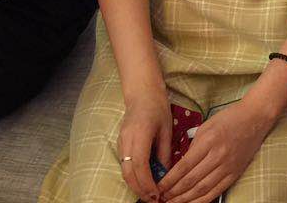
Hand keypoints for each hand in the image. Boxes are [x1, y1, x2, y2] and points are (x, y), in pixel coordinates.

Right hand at [117, 88, 171, 202]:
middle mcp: (127, 140)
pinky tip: (143, 181)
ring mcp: (121, 142)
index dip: (147, 183)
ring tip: (149, 194)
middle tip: (153, 200)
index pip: (141, 165)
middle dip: (140, 190)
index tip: (157, 194)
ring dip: (135, 185)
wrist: (142, 94)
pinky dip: (133, 176)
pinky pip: (124, 165)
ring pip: (124, 171)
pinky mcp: (120, 144)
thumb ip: (165, 153)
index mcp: (140, 134)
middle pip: (129, 173)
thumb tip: (166, 175)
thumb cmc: (158, 108)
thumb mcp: (166, 130)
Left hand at [158, 100, 276, 202]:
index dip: (169, 180)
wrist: (255, 118)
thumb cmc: (229, 118)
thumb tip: (180, 165)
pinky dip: (201, 200)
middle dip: (173, 192)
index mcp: (209, 141)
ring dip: (184, 199)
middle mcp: (218, 156)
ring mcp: (227, 166)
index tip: (158, 187)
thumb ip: (193, 145)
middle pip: (191, 181)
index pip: (184, 166)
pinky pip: (216, 191)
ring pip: (202, 189)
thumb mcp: (206, 126)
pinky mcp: (235, 173)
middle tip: (160, 198)